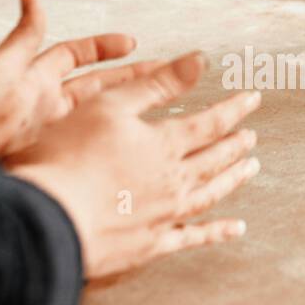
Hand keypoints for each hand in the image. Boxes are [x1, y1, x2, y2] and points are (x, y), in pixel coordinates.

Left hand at [0, 0, 158, 159]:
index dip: (102, 47)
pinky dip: (110, 144)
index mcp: (33, 78)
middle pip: (96, 86)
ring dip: (128, 110)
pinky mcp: (53, 161)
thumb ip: (23, 35)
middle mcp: (44, 106)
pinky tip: (133, 147)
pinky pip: (87, 148)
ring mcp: (50, 135)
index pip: (74, 55)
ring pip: (97, 117)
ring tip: (162, 107)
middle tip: (166, 74)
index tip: (130, 42)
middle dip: (130, 78)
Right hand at [6, 53, 261, 278]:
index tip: (252, 99)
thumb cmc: (69, 156)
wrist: (51, 218)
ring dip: (232, 179)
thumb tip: (200, 60)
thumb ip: (156, 84)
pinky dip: (217, 232)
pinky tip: (235, 229)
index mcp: (163, 144)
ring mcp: (165, 214)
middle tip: (252, 136)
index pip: (210, 122)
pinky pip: (193, 236)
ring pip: (210, 194)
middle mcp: (173, 180)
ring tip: (250, 169)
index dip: (234, 109)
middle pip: (214, 159)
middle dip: (235, 144)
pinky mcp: (151, 244)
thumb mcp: (110, 105)